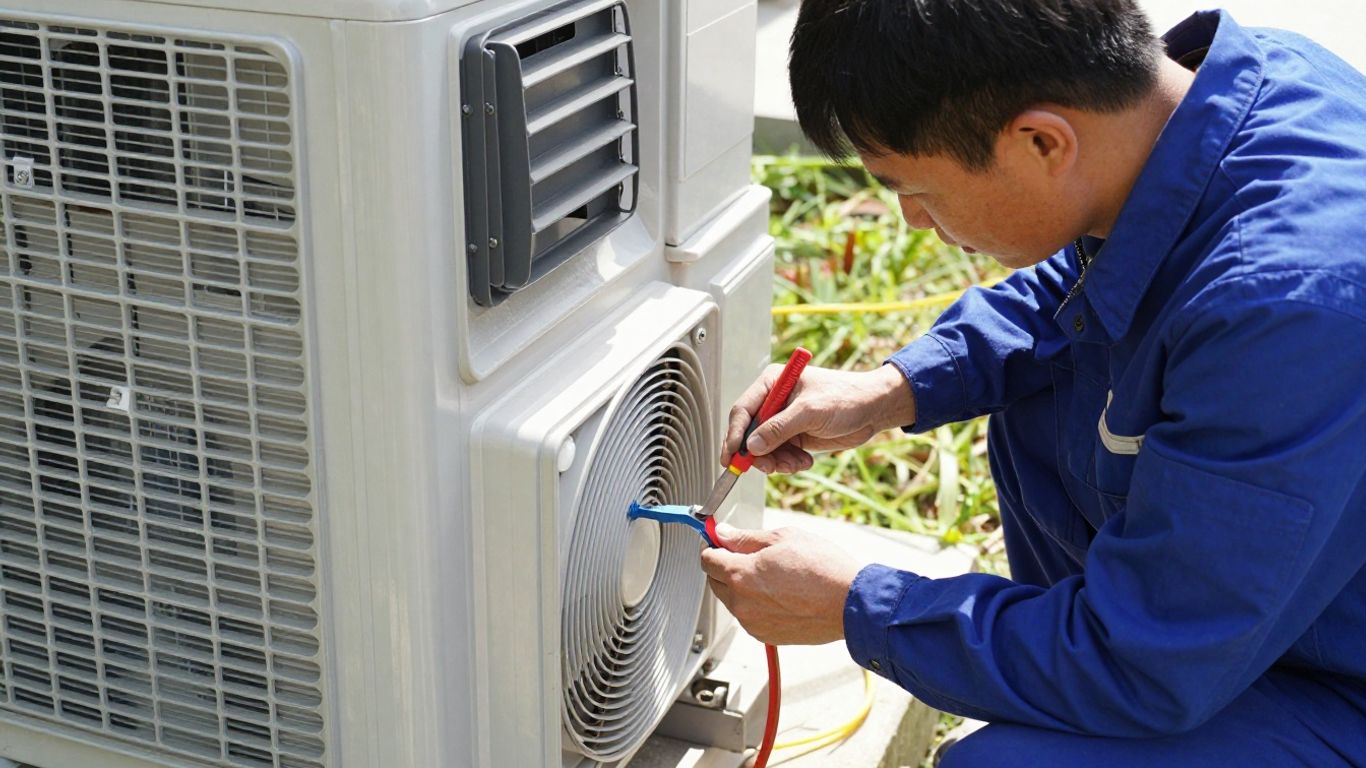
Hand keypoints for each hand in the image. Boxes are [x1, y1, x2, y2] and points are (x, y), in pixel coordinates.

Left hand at [700, 523, 863, 645]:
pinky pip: (751, 617)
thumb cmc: (822, 569)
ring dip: (741, 587)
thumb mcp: (783, 538)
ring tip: (773, 576)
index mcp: (740, 575)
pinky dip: (757, 605)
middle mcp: (741, 603)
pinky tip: (780, 594)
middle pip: (716, 582)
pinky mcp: (766, 636)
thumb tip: (724, 534)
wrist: (850, 603)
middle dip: (725, 567)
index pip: (707, 560)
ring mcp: (753, 623)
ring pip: (733, 601)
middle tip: (748, 555)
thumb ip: (746, 538)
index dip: (713, 547)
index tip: (720, 541)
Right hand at [722, 364, 915, 473]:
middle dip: (758, 454)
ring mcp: (783, 420)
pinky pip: (779, 455)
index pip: (742, 411)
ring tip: (797, 463)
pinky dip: (789, 463)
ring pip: (764, 449)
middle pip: (749, 434)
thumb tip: (751, 446)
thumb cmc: (845, 397)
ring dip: (777, 461)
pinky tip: (805, 460)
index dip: (734, 435)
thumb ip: (779, 428)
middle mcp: (773, 402)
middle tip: (770, 468)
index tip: (731, 457)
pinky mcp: (794, 436)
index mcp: (771, 384)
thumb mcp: (810, 412)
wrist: (873, 409)